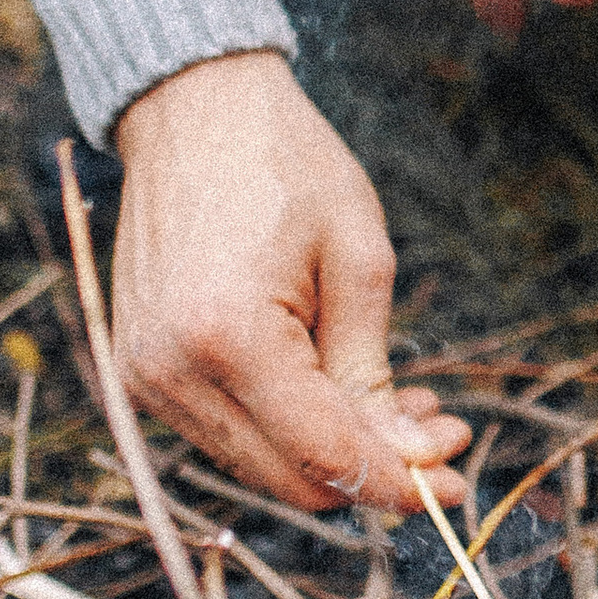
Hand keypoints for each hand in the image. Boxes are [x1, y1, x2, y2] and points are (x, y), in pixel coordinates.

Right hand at [110, 51, 469, 513]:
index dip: (398, 484)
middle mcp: (170, 372)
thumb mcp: (358, 261)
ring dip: (333, 452)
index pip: (325, 457)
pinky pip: (227, 433)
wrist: (193, 111)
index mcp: (228, 337)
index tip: (460, 487)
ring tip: (399, 401)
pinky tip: (336, 388)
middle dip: (373, 471)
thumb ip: (376, 376)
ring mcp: (142, 377)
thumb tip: (411, 463)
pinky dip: (286, 429)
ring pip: (259, 467)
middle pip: (290, 481)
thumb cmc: (285, 166)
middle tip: (439, 429)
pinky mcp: (136, 371)